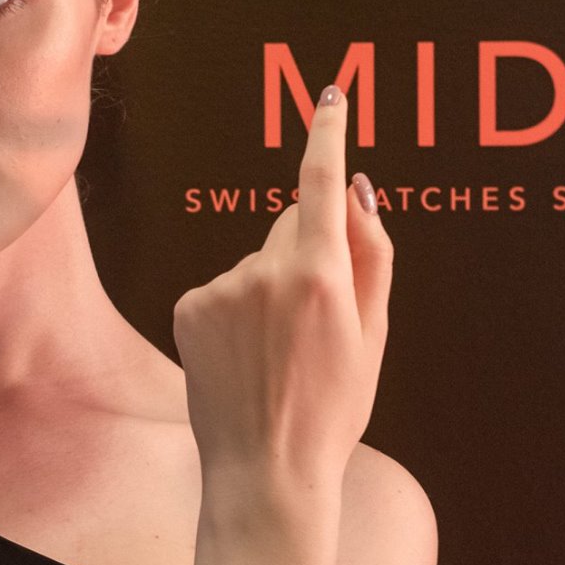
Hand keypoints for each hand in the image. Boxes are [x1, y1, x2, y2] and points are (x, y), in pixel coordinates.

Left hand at [171, 85, 391, 492]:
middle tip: (316, 324)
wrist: (266, 470)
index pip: (322, 181)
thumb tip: (358, 187)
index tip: (332, 95)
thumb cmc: (334, 407)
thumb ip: (373, 253)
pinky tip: (244, 356)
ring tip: (276, 353)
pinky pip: (222, 288)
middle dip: (307, 253)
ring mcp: (222, 288)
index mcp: (322, 275)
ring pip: (255, 261)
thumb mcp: (375, 334)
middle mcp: (266, 271)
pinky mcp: (189, 305)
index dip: (328, 132)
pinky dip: (235, 311)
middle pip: (290, 227)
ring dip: (269, 290)